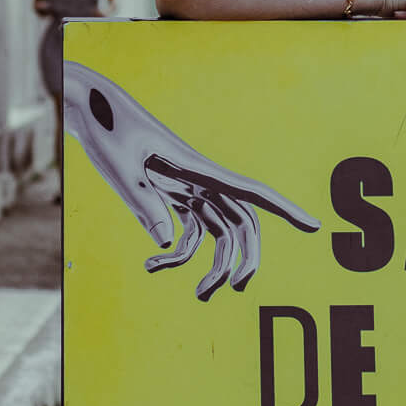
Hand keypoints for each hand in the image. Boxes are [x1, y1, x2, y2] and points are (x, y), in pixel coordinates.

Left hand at [62, 62, 319, 299]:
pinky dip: (174, 254)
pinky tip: (150, 266)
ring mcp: (188, 189)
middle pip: (241, 223)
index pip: (252, 192)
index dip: (285, 209)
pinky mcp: (170, 195)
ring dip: (213, 265)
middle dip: (245, 257)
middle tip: (234, 286)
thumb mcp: (121, 171)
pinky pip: (187, 232)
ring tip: (198, 296)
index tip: (314, 226)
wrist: (90, 110)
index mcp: (199, 169)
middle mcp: (201, 181)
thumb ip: (145, 206)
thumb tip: (166, 245)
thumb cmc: (108, 130)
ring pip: (217, 233)